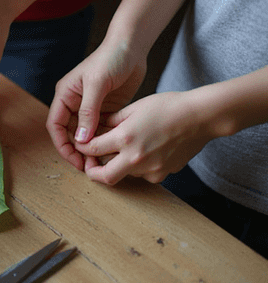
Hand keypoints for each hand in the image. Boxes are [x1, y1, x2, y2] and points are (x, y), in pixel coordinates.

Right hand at [47, 40, 145, 170]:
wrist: (131, 46)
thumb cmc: (110, 58)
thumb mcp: (97, 84)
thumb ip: (88, 112)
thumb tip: (82, 139)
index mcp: (65, 95)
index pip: (56, 125)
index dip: (62, 144)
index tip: (74, 159)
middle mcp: (75, 103)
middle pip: (70, 133)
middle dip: (77, 150)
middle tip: (89, 166)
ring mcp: (91, 107)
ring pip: (86, 134)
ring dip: (91, 148)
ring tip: (101, 162)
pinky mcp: (106, 109)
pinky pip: (101, 129)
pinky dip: (104, 140)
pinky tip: (112, 151)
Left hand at [76, 91, 214, 183]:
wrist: (201, 117)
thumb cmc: (168, 106)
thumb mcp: (134, 107)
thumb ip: (111, 121)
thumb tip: (95, 129)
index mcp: (125, 137)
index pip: (92, 149)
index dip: (82, 147)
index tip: (81, 145)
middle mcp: (136, 158)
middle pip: (104, 176)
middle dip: (92, 171)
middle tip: (90, 163)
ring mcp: (151, 169)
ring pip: (124, 174)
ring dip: (118, 165)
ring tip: (123, 149)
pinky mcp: (163, 174)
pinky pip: (142, 174)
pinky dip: (137, 166)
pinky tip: (145, 151)